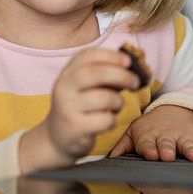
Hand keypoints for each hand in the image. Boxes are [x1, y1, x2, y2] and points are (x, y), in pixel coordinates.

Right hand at [20, 48, 139, 172]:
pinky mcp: (75, 127)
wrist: (57, 138)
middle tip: (135, 82)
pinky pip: (105, 120)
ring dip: (118, 102)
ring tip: (116, 106)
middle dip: (121, 75)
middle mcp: (64, 87)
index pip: (88, 55)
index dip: (111, 56)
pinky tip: (107, 121)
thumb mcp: (87, 88)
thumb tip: (133, 68)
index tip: (128, 61)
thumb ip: (106, 76)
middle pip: (96, 73)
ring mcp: (67, 108)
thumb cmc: (80, 108)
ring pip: (104, 98)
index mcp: (67, 73)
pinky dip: (113, 120)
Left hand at [108, 105, 192, 161]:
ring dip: (192, 150)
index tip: (150, 155)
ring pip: (189, 145)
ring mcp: (183, 138)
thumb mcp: (133, 133)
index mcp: (149, 136)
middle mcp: (167, 137)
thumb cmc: (149, 129)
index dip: (149, 149)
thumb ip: (123, 145)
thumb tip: (110, 157)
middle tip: (169, 156)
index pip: (148, 143)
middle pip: (168, 144)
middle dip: (169, 150)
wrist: (171, 112)